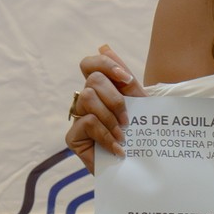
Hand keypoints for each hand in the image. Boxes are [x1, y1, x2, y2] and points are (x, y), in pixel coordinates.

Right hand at [66, 44, 145, 172]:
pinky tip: (117, 148)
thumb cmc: (140, 133)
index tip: (127, 79)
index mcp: (102, 89)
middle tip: (127, 119)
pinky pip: (87, 122)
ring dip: (110, 117)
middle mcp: (85, 99)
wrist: (139, 168)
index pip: (90, 64)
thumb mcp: (139, 103)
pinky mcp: (72, 137)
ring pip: (87, 97)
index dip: (105, 64)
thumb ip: (124, 77)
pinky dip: (106, 134)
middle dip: (115, 98)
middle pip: (92, 80)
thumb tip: (104, 45)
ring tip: (123, 135)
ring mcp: (77, 118)